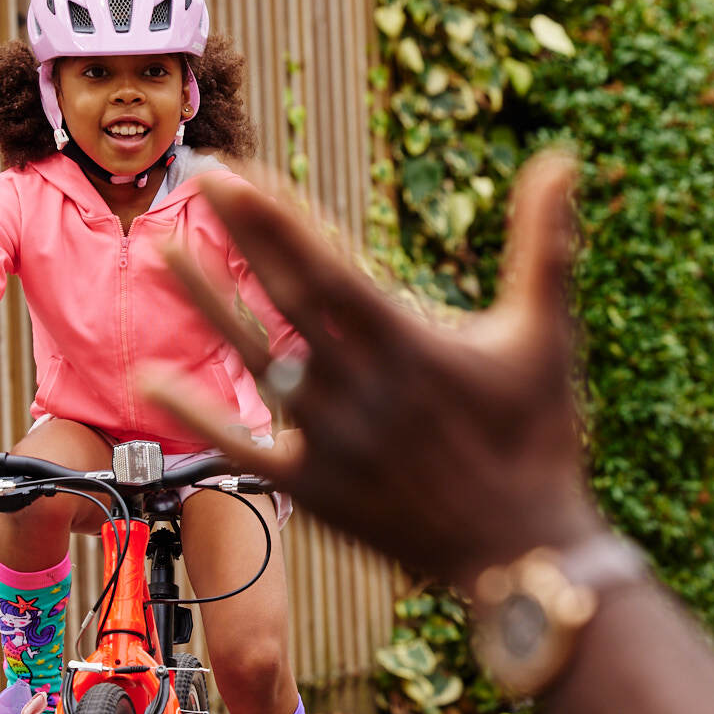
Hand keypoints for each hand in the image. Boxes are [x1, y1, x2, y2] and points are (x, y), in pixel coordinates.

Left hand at [147, 152, 606, 591]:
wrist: (523, 557)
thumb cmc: (540, 440)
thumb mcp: (546, 335)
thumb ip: (544, 243)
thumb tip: (564, 157)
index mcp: (408, 345)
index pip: (323, 265)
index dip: (274, 216)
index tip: (235, 172)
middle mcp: (358, 387)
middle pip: (281, 296)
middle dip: (237, 232)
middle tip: (196, 173)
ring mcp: (329, 440)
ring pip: (252, 358)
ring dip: (206, 303)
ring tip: (161, 252)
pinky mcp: (312, 490)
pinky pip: (240, 444)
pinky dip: (194, 413)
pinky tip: (149, 378)